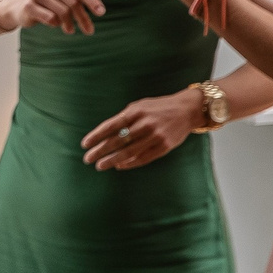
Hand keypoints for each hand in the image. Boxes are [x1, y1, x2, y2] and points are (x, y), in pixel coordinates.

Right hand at [3, 0, 106, 34]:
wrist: (19, 6)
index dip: (91, 0)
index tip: (101, 13)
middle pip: (72, 2)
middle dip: (82, 17)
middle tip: (89, 30)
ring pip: (62, 11)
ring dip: (69, 24)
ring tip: (70, 30)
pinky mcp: (28, 6)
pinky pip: (50, 18)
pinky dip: (56, 24)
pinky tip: (55, 24)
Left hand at [81, 87, 200, 170]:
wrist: (187, 110)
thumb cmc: (157, 108)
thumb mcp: (139, 106)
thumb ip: (123, 118)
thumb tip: (103, 135)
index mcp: (136, 112)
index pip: (111, 126)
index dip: (96, 136)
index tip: (84, 144)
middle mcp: (145, 124)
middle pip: (117, 141)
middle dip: (100, 151)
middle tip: (87, 159)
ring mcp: (156, 136)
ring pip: (129, 152)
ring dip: (112, 160)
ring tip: (100, 165)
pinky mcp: (165, 147)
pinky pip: (143, 158)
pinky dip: (129, 163)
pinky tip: (119, 166)